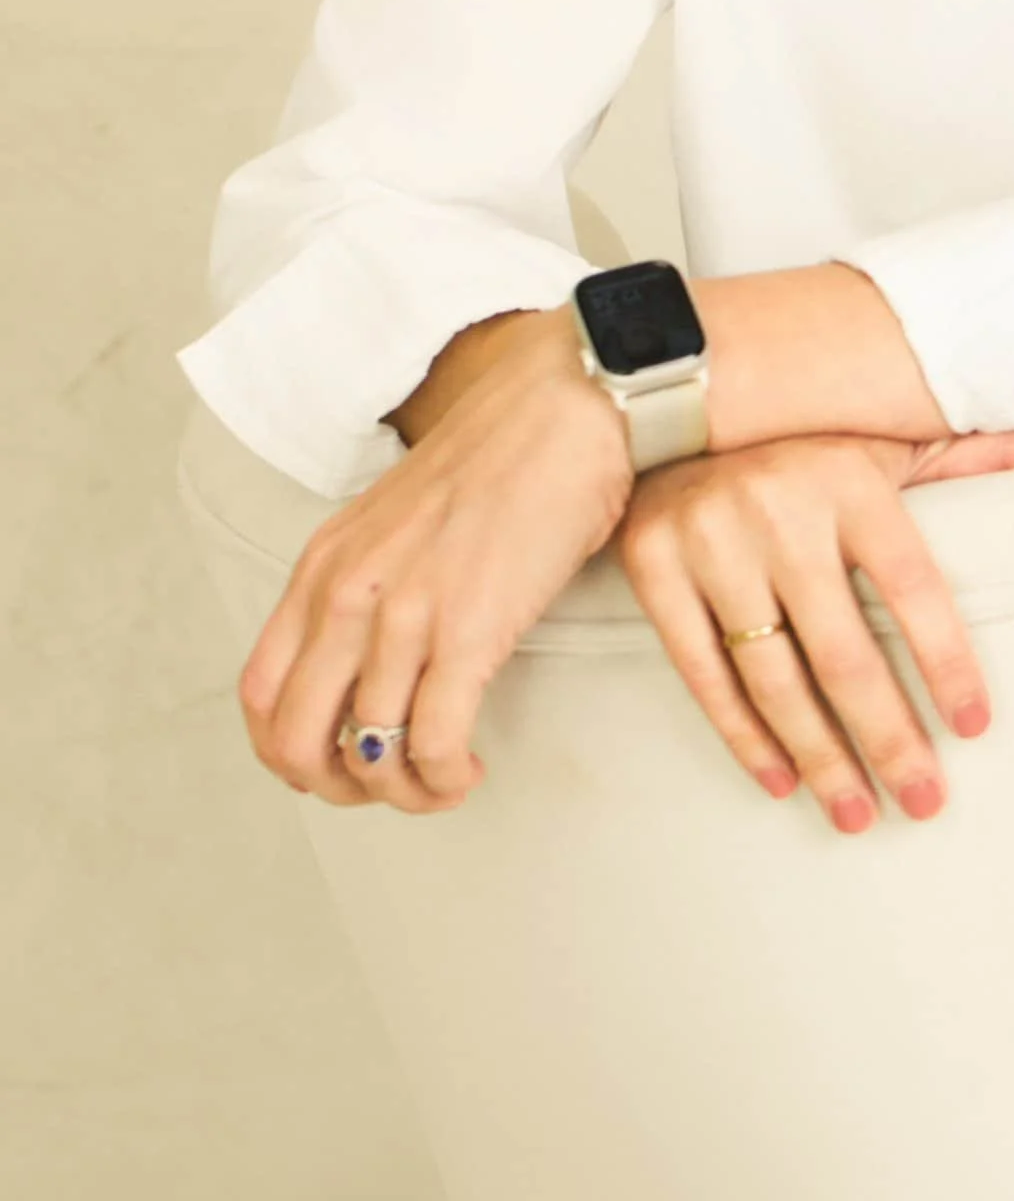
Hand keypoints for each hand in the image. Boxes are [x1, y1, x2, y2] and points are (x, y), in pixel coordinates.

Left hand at [239, 309, 633, 816]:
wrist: (565, 409)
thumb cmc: (500, 459)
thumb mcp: (396, 521)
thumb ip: (368, 585)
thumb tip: (371, 665)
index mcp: (323, 566)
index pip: (260, 695)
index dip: (288, 753)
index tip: (333, 765)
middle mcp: (348, 594)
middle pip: (295, 741)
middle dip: (337, 788)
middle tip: (384, 788)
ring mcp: (404, 614)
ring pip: (367, 754)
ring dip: (402, 792)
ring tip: (440, 782)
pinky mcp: (469, 631)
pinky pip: (433, 743)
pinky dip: (444, 778)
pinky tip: (468, 768)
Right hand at [617, 423, 1013, 829]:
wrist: (664, 403)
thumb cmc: (805, 439)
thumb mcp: (894, 438)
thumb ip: (991, 453)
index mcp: (850, 479)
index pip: (912, 585)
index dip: (944, 661)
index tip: (974, 728)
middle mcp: (779, 510)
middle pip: (843, 651)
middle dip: (887, 737)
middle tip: (924, 802)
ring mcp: (710, 542)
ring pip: (773, 675)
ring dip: (818, 755)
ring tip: (858, 812)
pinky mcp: (652, 570)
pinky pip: (703, 673)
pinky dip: (743, 735)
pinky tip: (783, 780)